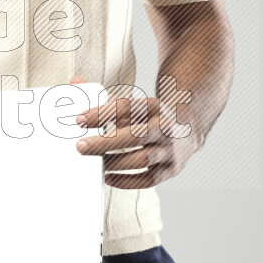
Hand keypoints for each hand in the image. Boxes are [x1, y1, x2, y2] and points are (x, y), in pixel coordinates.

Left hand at [68, 74, 198, 188]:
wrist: (186, 131)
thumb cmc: (148, 118)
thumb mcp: (131, 105)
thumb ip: (103, 97)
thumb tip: (76, 82)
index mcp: (154, 106)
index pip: (127, 107)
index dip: (102, 113)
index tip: (79, 120)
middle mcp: (166, 127)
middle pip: (135, 136)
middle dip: (105, 143)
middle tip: (80, 146)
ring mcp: (170, 149)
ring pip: (142, 159)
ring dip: (114, 163)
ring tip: (93, 163)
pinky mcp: (171, 169)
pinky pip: (148, 179)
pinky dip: (127, 181)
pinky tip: (108, 177)